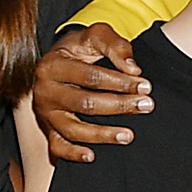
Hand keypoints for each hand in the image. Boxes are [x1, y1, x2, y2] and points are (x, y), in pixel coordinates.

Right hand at [31, 23, 150, 161]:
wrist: (57, 61)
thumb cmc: (80, 49)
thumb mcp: (95, 35)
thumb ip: (115, 45)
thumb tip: (133, 69)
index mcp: (53, 65)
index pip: (90, 76)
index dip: (120, 82)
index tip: (145, 86)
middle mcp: (45, 91)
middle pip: (84, 103)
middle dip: (119, 106)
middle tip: (146, 106)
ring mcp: (45, 113)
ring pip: (73, 129)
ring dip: (102, 134)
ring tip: (129, 135)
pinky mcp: (47, 129)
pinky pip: (58, 147)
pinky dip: (73, 154)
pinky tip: (92, 156)